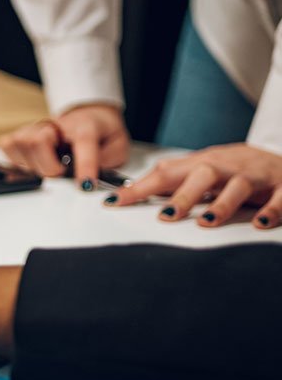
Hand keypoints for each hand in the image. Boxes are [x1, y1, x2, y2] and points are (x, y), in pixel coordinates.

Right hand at [0, 103, 129, 188]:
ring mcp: (36, 128)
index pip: (83, 141)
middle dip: (48, 167)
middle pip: (38, 141)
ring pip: (20, 143)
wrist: (88, 116)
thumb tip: (88, 178)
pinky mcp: (21, 134)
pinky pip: (7, 145)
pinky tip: (30, 165)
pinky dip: (15, 159)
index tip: (84, 185)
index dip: (84, 166)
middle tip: (60, 175)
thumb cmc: (100, 133)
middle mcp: (56, 125)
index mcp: (85, 125)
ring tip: (46, 169)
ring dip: (31, 164)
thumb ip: (107, 161)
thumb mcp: (117, 145)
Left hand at [104, 143, 281, 227]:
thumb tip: (131, 188)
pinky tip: (260, 224)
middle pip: (203, 175)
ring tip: (207, 221)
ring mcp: (255, 176)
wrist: (281, 155)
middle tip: (166, 216)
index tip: (115, 203)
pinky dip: (272, 210)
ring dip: (222, 203)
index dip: (140, 189)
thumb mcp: (202, 168)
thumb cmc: (237, 167)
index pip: (166, 174)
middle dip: (184, 195)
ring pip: (238, 185)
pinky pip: (280, 197)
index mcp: (203, 164)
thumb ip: (171, 178)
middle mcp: (227, 167)